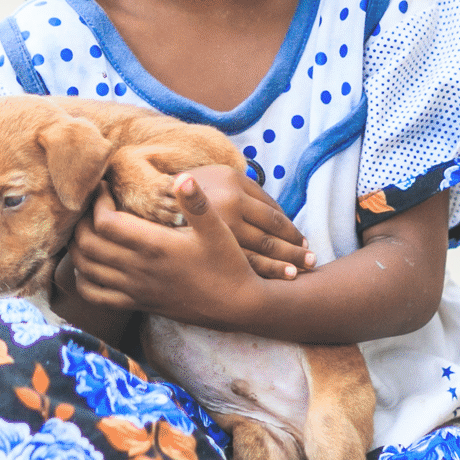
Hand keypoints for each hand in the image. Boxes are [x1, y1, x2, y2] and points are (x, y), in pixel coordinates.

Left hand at [70, 182, 264, 324]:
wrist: (236, 305)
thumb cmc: (228, 264)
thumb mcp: (218, 229)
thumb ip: (197, 203)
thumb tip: (182, 176)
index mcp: (154, 246)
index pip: (105, 222)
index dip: (97, 202)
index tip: (105, 187)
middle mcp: (138, 269)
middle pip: (87, 244)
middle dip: (81, 221)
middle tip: (92, 205)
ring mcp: (134, 289)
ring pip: (86, 269)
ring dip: (78, 247)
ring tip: (88, 228)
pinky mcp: (137, 303)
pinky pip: (95, 296)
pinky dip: (84, 279)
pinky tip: (91, 265)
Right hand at [177, 164, 314, 279]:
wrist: (147, 200)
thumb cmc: (191, 188)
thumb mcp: (219, 177)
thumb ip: (247, 191)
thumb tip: (278, 214)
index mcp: (234, 186)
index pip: (273, 214)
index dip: (291, 229)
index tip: (303, 241)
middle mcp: (227, 208)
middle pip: (269, 236)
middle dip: (292, 251)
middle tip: (312, 260)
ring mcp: (213, 232)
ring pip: (256, 254)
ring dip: (281, 265)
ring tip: (297, 275)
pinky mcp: (202, 249)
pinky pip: (235, 265)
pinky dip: (258, 274)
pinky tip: (271, 281)